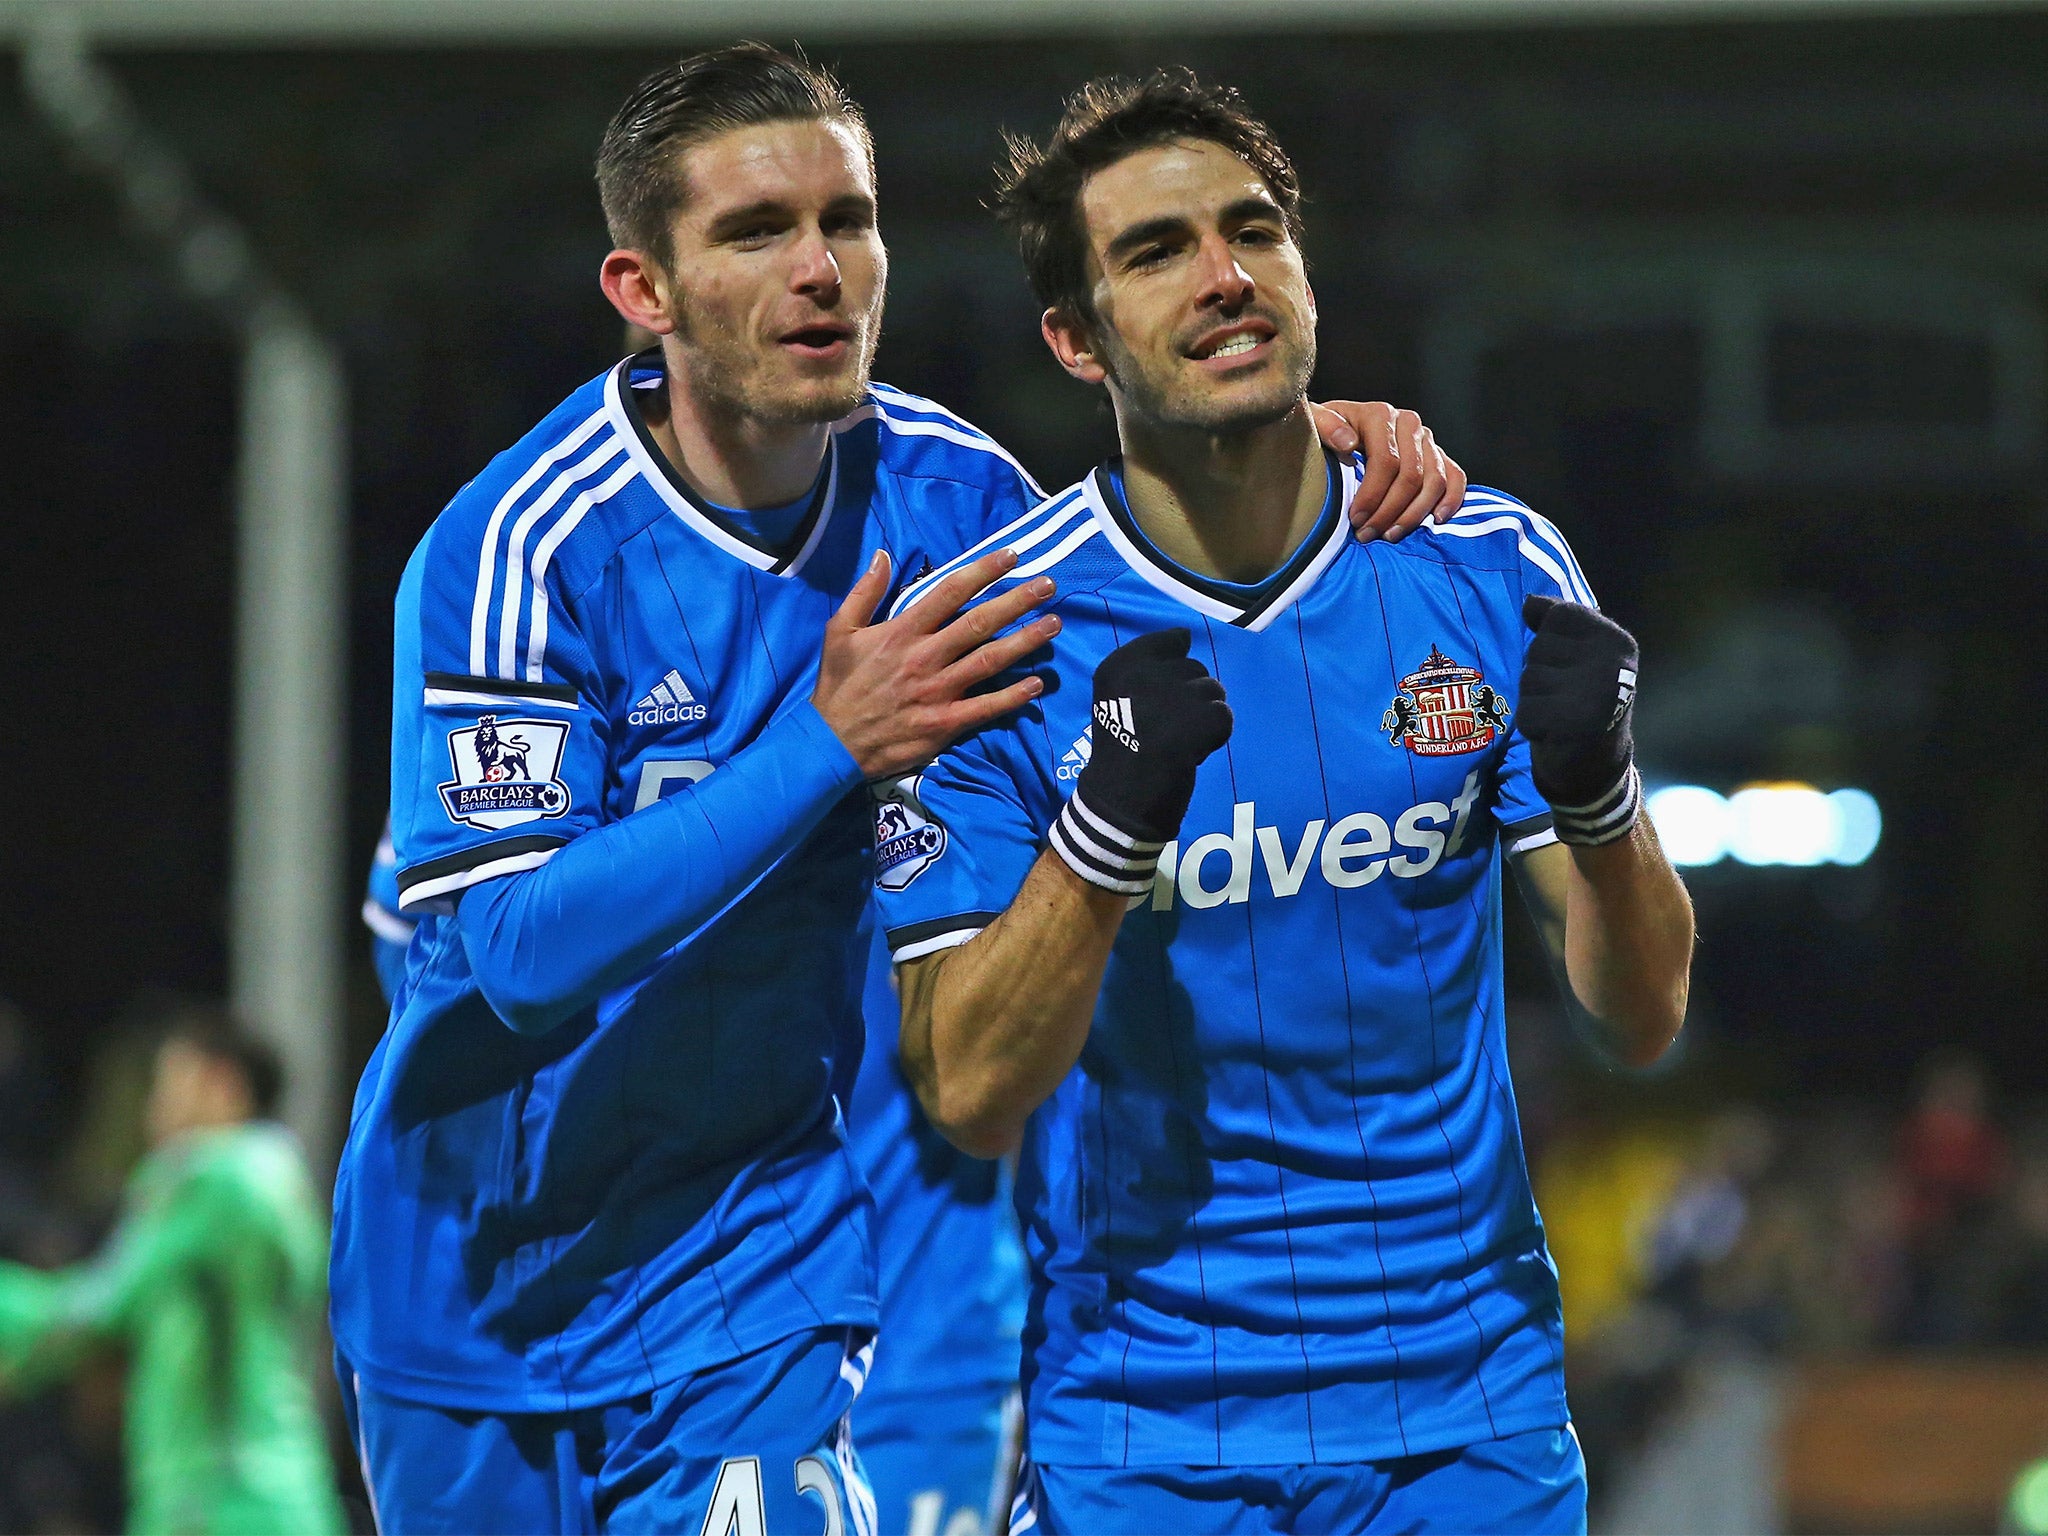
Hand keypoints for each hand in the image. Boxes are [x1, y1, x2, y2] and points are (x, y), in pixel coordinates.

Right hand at [816, 548, 1060, 779]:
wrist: (831, 742)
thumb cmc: (838, 685)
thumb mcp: (839, 631)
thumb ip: (865, 592)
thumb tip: (884, 555)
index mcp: (902, 631)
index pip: (950, 592)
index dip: (983, 571)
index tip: (1011, 556)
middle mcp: (925, 657)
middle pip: (979, 622)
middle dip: (1017, 601)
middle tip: (1048, 585)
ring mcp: (938, 691)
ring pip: (990, 660)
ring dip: (1026, 642)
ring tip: (1054, 625)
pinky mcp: (945, 723)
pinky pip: (986, 707)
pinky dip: (1013, 696)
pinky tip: (1038, 683)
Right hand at [1049, 629, 1232, 893]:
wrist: (1120, 799)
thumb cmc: (1123, 745)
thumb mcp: (1119, 695)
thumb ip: (1149, 662)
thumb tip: (1186, 635)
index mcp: (1120, 664)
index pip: (1172, 641)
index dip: (1174, 672)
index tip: (1157, 700)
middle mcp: (1144, 673)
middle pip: (1195, 668)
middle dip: (1191, 697)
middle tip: (1166, 727)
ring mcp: (1172, 697)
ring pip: (1214, 691)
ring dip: (1204, 717)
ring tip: (1179, 740)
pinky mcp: (1196, 721)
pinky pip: (1225, 717)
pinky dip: (1215, 737)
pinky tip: (1191, 752)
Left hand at [1310, 401, 1467, 542]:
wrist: (1339, 427)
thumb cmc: (1325, 432)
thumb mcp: (1314, 422)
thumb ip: (1324, 426)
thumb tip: (1348, 442)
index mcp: (1379, 415)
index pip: (1385, 462)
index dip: (1372, 496)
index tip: (1355, 521)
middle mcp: (1408, 423)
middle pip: (1411, 475)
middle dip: (1389, 511)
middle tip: (1368, 535)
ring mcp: (1426, 439)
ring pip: (1434, 480)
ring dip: (1415, 514)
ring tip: (1391, 535)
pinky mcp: (1438, 454)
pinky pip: (1455, 477)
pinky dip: (1451, 499)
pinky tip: (1436, 520)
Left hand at [1518, 594, 1640, 845]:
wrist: (1597, 763)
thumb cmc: (1581, 698)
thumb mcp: (1579, 652)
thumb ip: (1558, 621)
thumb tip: (1530, 602)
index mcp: (1617, 640)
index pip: (1558, 616)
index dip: (1552, 642)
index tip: (1573, 666)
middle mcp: (1612, 663)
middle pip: (1538, 649)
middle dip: (1540, 674)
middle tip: (1566, 696)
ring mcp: (1595, 694)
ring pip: (1528, 680)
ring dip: (1535, 700)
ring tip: (1561, 713)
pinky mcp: (1574, 724)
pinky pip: (1525, 713)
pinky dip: (1532, 726)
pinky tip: (1555, 733)